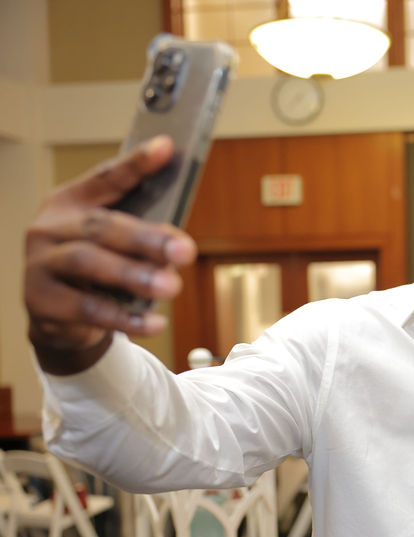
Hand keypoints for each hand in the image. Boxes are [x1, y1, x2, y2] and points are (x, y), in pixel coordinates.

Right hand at [24, 135, 196, 373]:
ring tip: (171, 286)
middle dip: (146, 238)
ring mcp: (41, 265)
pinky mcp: (42, 302)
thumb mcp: (116, 245)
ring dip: (134, 275)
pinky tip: (156, 322)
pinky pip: (87, 309)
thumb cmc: (97, 271)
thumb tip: (178, 240)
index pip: (104, 178)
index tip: (165, 148)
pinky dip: (126, 317)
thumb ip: (143, 232)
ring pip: (87, 263)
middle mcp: (49, 229)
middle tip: (184, 250)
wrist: (59, 318)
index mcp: (69, 204)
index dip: (134, 164)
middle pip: (100, 226)